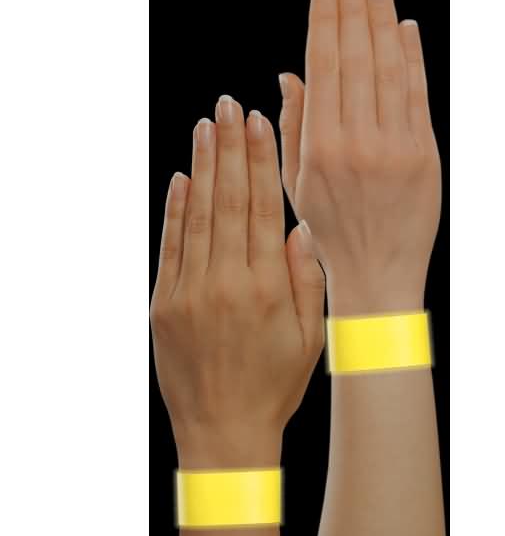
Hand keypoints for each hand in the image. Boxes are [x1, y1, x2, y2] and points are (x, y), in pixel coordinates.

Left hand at [150, 96, 324, 468]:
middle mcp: (225, 283)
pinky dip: (176, 211)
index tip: (259, 124)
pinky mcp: (165, 304)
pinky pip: (172, 248)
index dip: (261, 163)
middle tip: (229, 106)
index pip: (262, 210)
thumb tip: (300, 229)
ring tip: (207, 127)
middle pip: (228, 202)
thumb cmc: (274, 385)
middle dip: (230, 149)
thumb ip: (306, 281)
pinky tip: (182, 179)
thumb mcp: (309, 338)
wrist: (223, 430)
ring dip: (203, 169)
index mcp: (265, 288)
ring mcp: (189, 292)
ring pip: (198, 217)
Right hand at [279, 0, 440, 314]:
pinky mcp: (425, 154)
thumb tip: (291, 74)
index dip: (325, 22)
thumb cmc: (331, 230)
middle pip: (357, 59)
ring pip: (389, 69)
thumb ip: (293, 125)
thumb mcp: (297, 183)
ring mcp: (395, 146)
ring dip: (383, 23)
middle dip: (353, 10)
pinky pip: (417, 95)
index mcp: (321, 147)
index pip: (324, 68)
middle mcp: (358, 141)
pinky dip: (412, 58)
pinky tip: (405, 29)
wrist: (377, 270)